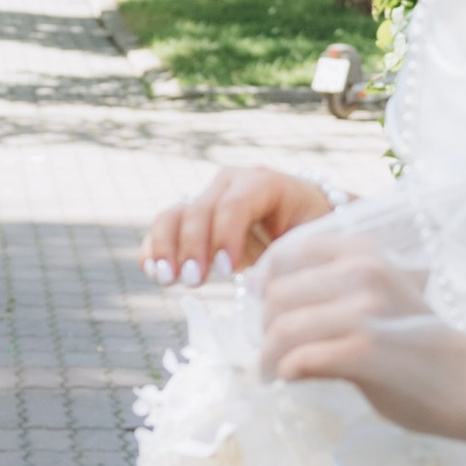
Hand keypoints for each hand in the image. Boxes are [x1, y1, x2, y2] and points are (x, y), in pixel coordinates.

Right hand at [144, 166, 335, 287]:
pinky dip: (154, 249)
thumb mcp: (314, 237)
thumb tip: (268, 280)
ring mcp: (207, 198)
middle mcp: (230, 184)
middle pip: (200, 209)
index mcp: (265, 183)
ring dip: (165, 247)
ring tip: (167, 279)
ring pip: (174, 214)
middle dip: (194, 247)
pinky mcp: (192, 219)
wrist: (302, 220)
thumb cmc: (313, 232)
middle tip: (195, 281)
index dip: (227, 235)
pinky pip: (164, 228)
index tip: (228, 272)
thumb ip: (295, 249)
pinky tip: (152, 272)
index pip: (236, 203)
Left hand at [257, 232, 465, 438]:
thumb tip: (268, 299)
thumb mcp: (379, 292)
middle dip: (263, 327)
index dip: (263, 283)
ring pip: (282, 328)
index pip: (286, 253)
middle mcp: (362, 273)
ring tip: (271, 371)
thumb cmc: (418, 341)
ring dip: (268, 356)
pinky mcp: (364, 352)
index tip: (263, 308)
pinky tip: (291, 379)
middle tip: (268, 351)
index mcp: (363, 252)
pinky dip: (287, 372)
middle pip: (277, 294)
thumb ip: (333, 286)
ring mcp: (364, 312)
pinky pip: (300, 359)